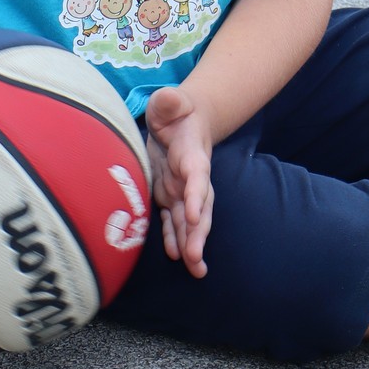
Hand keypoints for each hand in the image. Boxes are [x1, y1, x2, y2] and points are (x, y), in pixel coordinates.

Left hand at [144, 84, 213, 277]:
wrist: (182, 122)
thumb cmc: (174, 110)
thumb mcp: (169, 101)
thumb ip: (169, 101)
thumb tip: (168, 98)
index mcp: (192, 155)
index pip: (196, 176)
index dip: (196, 196)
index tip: (194, 216)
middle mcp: (191, 177)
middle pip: (199, 207)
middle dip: (198, 233)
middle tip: (196, 258)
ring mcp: (181, 190)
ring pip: (189, 222)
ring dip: (190, 244)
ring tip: (195, 269)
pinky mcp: (170, 197)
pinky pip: (173, 221)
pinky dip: (175, 238)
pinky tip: (176, 256)